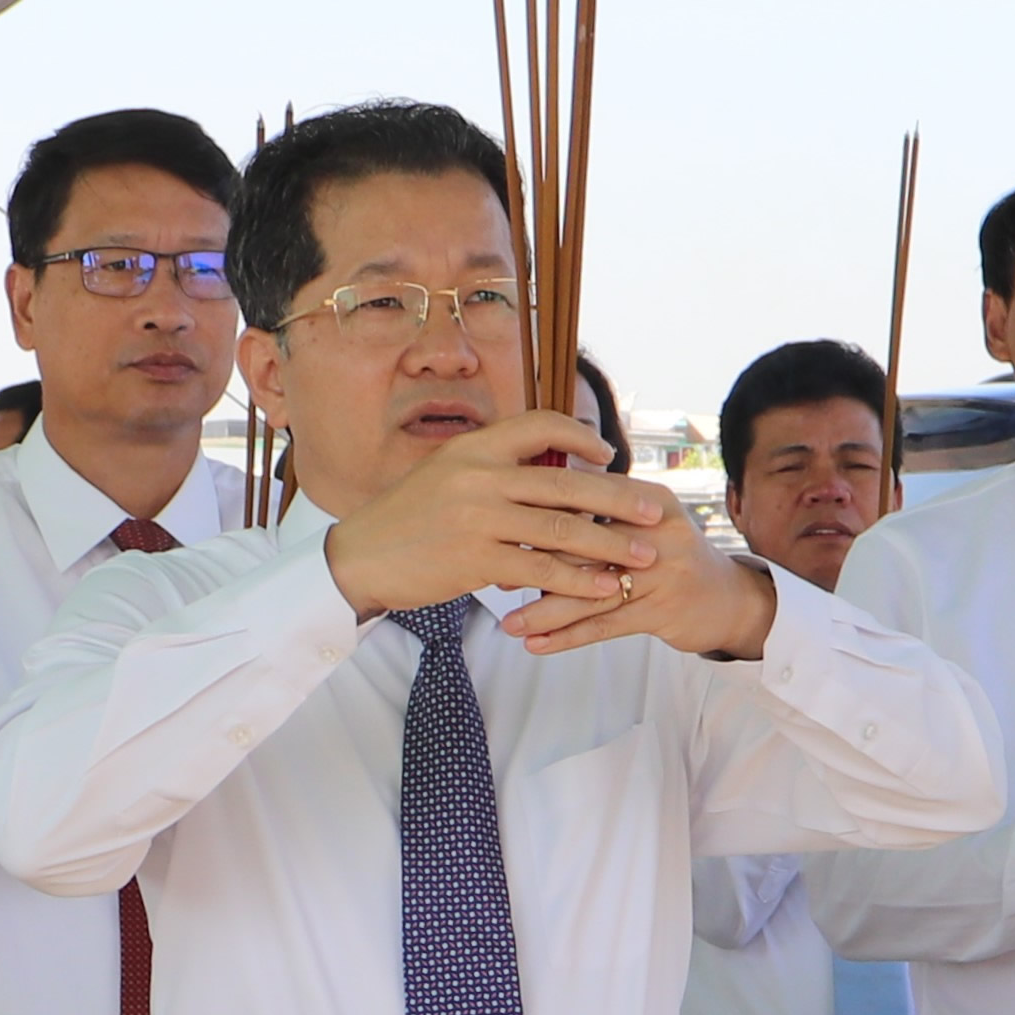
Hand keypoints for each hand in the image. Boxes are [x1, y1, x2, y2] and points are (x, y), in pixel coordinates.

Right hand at [321, 414, 717, 631]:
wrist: (359, 558)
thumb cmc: (403, 520)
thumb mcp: (443, 475)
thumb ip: (489, 469)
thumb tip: (535, 469)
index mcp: (474, 447)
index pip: (540, 426)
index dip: (579, 437)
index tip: (606, 455)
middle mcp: (479, 475)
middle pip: (565, 483)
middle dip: (616, 498)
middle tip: (654, 509)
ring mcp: (478, 518)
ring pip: (560, 529)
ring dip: (609, 544)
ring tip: (644, 555)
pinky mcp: (475, 560)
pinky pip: (540, 570)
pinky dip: (578, 580)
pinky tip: (605, 589)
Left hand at [508, 528, 777, 659]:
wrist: (729, 599)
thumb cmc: (671, 558)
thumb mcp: (644, 522)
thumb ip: (600, 510)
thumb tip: (530, 502)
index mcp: (647, 498)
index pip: (587, 501)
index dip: (541, 515)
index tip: (500, 528)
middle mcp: (656, 531)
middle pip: (585, 545)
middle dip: (536, 564)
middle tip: (494, 577)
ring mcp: (662, 572)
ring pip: (590, 591)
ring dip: (545, 610)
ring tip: (510, 624)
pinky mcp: (662, 611)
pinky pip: (605, 625)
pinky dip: (568, 636)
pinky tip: (538, 645)